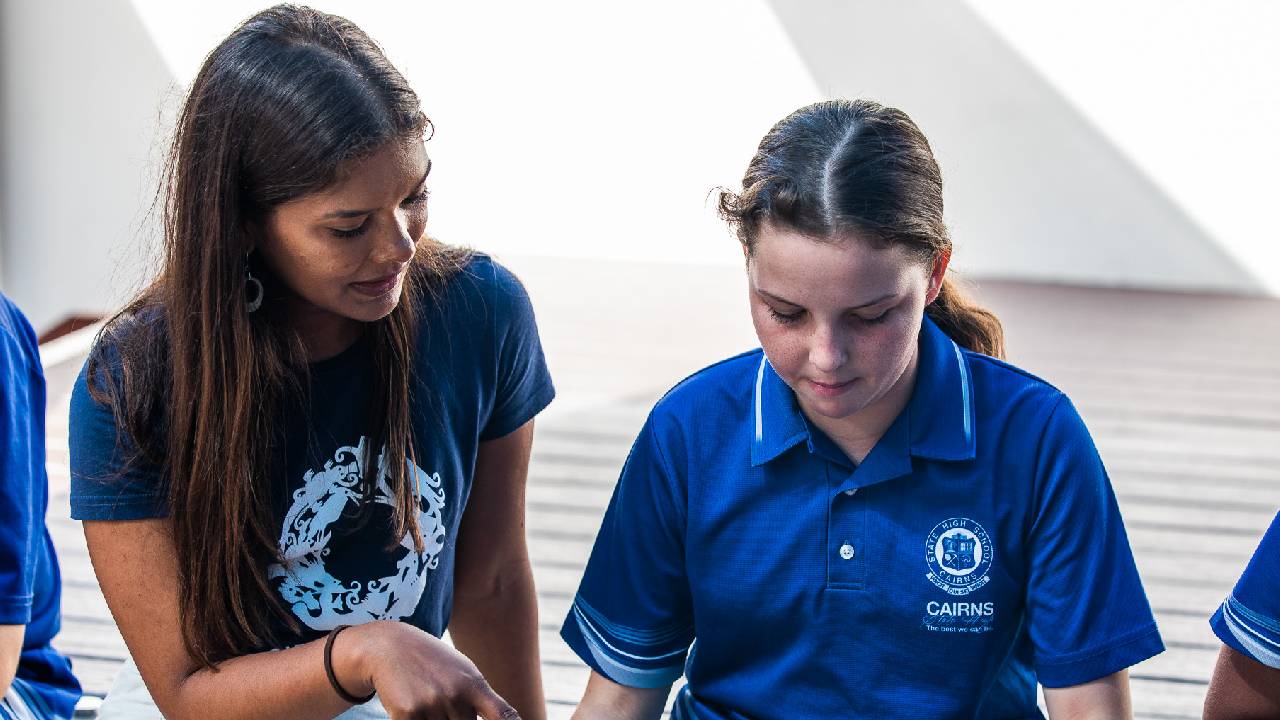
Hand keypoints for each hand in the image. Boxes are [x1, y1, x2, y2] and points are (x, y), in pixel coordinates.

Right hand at [344, 621, 519, 719]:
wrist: (390, 646)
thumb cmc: (434, 663)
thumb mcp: (463, 672)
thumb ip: (481, 699)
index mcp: (474, 684)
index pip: (502, 715)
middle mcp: (455, 695)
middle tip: (442, 698)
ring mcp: (431, 705)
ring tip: (427, 699)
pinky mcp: (406, 715)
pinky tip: (411, 706)